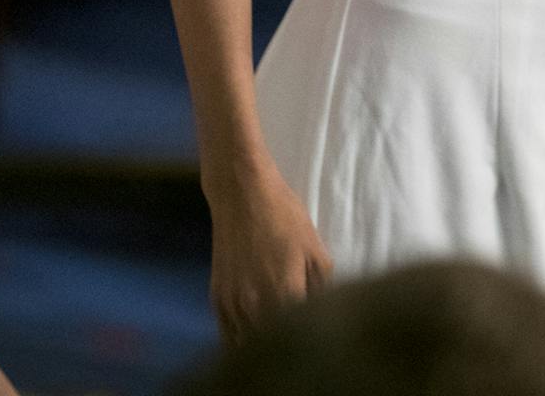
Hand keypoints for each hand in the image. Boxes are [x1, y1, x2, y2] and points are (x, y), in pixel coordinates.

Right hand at [207, 167, 330, 343]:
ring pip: (247, 348)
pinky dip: (242, 344)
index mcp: (284, 294)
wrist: (241, 193)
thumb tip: (327, 315)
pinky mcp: (217, 299)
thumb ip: (322, 289)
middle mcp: (254, 305)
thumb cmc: (283, 216)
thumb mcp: (314, 249)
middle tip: (301, 351)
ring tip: (281, 350)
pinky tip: (255, 345)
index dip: (312, 346)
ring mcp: (232, 304)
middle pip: (272, 347)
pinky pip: (228, 336)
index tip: (322, 350)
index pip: (299, 338)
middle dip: (288, 350)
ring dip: (263, 351)